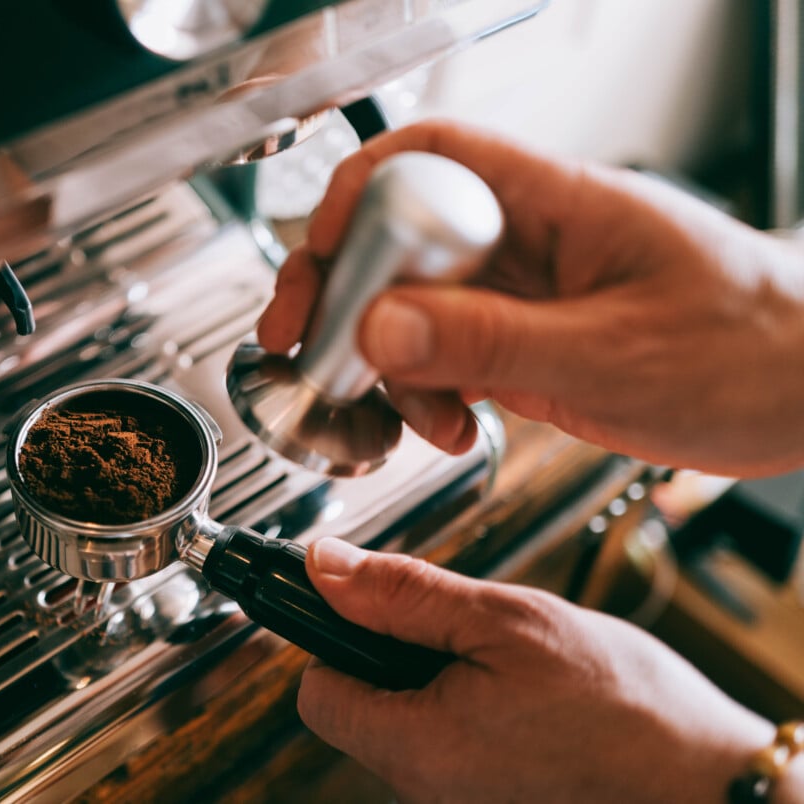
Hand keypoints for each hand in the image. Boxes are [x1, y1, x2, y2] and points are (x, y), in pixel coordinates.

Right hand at [257, 119, 803, 475]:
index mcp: (554, 202)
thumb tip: (382, 326)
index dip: (359, 196)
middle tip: (303, 341)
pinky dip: (424, 394)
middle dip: (341, 290)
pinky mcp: (522, 343)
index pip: (430, 158)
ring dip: (384, 361)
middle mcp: (526, 241)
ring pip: (410, 306)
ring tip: (402, 413)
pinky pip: (443, 355)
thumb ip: (493, 342)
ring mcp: (520, 294)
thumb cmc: (754, 347)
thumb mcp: (615, 352)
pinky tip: (446, 427)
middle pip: (398, 237)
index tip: (323, 258)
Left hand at [298, 538, 780, 802]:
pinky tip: (526, 700)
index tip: (369, 608)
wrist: (712, 783)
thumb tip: (326, 567)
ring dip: (443, 683)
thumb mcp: (506, 621)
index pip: (317, 695)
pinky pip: (455, 749)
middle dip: (400, 658)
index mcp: (418, 748)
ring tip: (509, 668)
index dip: (333, 640)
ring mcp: (462, 803)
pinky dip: (475, 714)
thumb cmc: (626, 709)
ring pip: (413, 726)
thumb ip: (404, 595)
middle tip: (468, 634)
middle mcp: (429, 791)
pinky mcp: (493, 802)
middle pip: (364, 709)